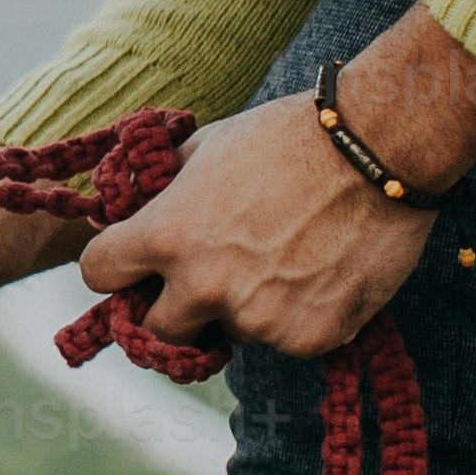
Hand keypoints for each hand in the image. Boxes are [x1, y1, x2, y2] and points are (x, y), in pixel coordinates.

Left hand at [77, 96, 434, 358]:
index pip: (99, 273)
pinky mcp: (308, 337)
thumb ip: (165, 187)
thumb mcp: (208, 145)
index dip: (116, 266)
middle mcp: (203, 286)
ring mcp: (257, 318)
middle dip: (174, 308)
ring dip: (247, 306)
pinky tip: (322, 271)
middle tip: (208, 281)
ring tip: (287, 257)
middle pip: (157, 329)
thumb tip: (135, 202)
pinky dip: (300, 315)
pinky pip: (287, 338)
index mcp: (167, 235)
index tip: (135, 264)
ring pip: (232, 331)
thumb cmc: (290, 136)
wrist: (376, 148)